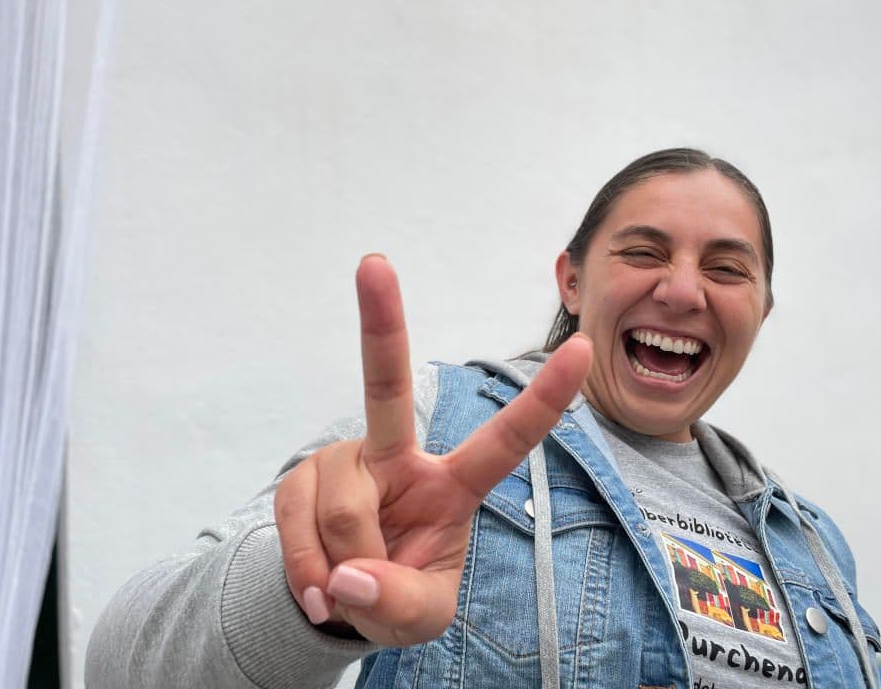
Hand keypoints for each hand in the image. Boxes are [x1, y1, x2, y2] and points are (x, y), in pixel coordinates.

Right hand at [275, 254, 593, 645]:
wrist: (339, 600)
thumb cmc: (400, 592)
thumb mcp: (421, 617)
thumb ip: (401, 602)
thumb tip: (350, 576)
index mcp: (452, 484)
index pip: (505, 438)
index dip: (544, 398)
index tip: (581, 348)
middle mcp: (397, 456)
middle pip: (386, 385)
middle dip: (381, 322)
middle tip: (373, 262)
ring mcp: (345, 463)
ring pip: (344, 511)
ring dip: (342, 568)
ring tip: (349, 587)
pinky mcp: (300, 481)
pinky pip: (299, 532)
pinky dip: (307, 575)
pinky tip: (320, 585)